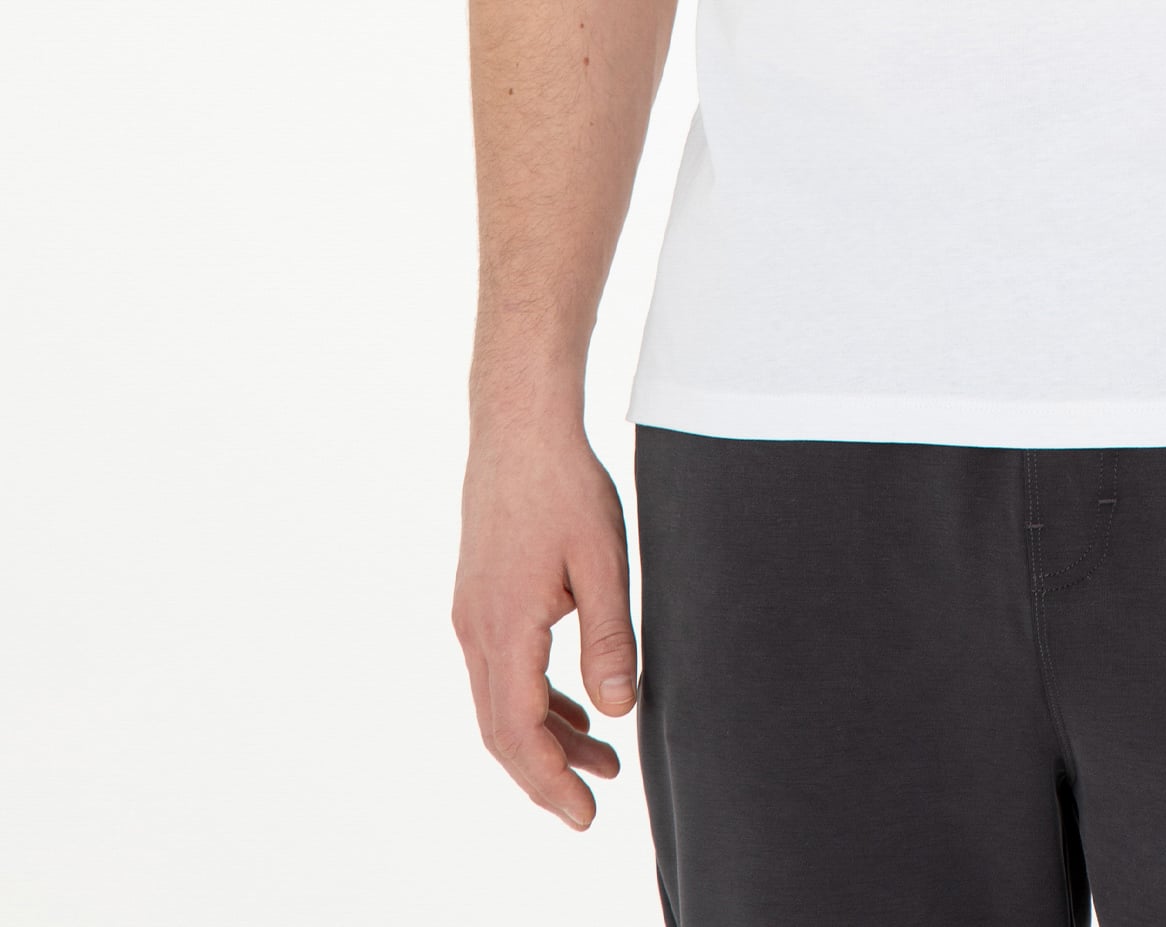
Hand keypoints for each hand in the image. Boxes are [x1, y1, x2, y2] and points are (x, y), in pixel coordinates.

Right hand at [452, 417, 637, 828]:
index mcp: (505, 627)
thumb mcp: (603, 560)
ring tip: (601, 761)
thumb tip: (616, 711)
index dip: (550, 781)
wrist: (519, 427)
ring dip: (545, 738)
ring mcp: (472, 614)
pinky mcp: (480, 598)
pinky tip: (574, 709)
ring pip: (500, 702)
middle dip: (545, 775)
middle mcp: (477, 629)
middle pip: (501, 730)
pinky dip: (535, 701)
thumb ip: (609, 638)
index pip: (518, 732)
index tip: (585, 814)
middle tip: (590, 807)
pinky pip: (501, 671)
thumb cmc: (564, 485)